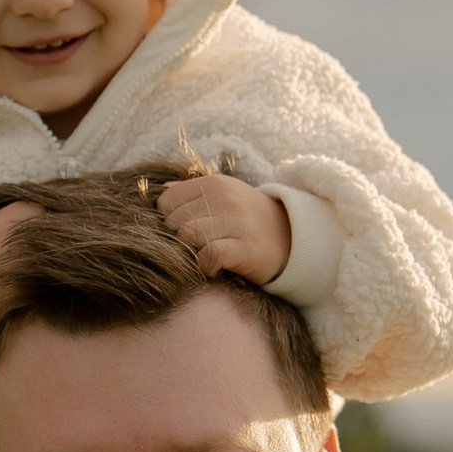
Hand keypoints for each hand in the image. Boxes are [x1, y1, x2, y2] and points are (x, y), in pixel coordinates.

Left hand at [155, 170, 292, 286]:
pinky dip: (205, 266)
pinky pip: (210, 255)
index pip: (166, 202)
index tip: (184, 231)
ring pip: (188, 237)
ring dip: (190, 253)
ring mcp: (236, 222)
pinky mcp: (246, 247)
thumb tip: (161, 191)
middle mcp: (224, 199)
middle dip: (178, 239)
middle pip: (174, 223)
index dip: (168, 221)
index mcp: (213, 184)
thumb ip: (191, 193)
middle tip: (194, 248)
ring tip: (203, 256)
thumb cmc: (247, 218)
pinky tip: (213, 267)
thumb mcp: (222, 195)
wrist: (291, 236)